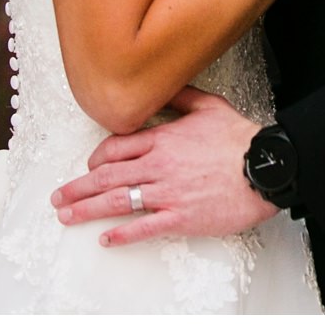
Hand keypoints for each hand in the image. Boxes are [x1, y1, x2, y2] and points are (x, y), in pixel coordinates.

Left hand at [51, 90, 273, 242]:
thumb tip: (162, 85)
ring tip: (67, 216)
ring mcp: (168, 193)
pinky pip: (144, 227)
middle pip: (106, 176)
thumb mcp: (210, 106)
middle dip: (77, 187)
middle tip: (58, 196)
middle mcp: (158, 166)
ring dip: (87, 210)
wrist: (267, 167)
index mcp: (162, 139)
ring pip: (117, 201)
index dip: (96, 159)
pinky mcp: (181, 217)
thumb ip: (181, 96)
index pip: (115, 148)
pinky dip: (121, 234)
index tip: (89, 167)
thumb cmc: (241, 139)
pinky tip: (105, 238)